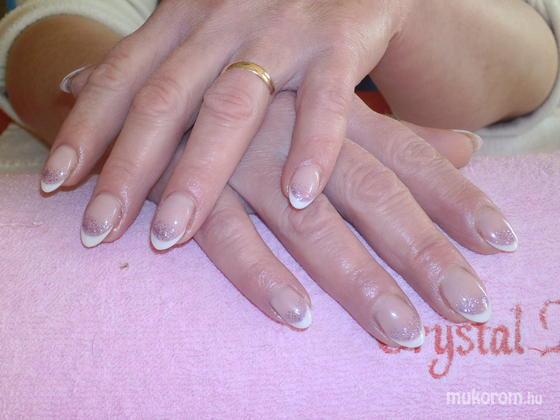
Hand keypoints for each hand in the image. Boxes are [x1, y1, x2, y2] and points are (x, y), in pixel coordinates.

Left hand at [41, 0, 414, 249]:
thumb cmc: (266, 14)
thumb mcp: (195, 26)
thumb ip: (141, 60)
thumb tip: (71, 83)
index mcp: (182, 18)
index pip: (121, 77)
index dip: (84, 131)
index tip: (57, 187)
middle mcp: (222, 22)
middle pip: (163, 101)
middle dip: (127, 170)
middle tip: (99, 231)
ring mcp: (280, 30)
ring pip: (230, 106)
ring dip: (198, 175)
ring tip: (171, 236)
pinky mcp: (337, 43)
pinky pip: (323, 101)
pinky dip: (311, 148)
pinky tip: (298, 197)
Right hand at [147, 92, 514, 346]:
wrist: (151, 87)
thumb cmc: (248, 107)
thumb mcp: (323, 108)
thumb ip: (394, 133)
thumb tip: (465, 146)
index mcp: (332, 115)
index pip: (407, 158)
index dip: (455, 199)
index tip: (498, 242)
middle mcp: (296, 137)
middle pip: (373, 195)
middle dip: (422, 251)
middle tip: (466, 305)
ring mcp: (245, 164)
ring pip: (310, 223)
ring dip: (354, 277)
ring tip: (399, 327)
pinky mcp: (192, 190)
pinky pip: (229, 237)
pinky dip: (261, 275)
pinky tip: (297, 315)